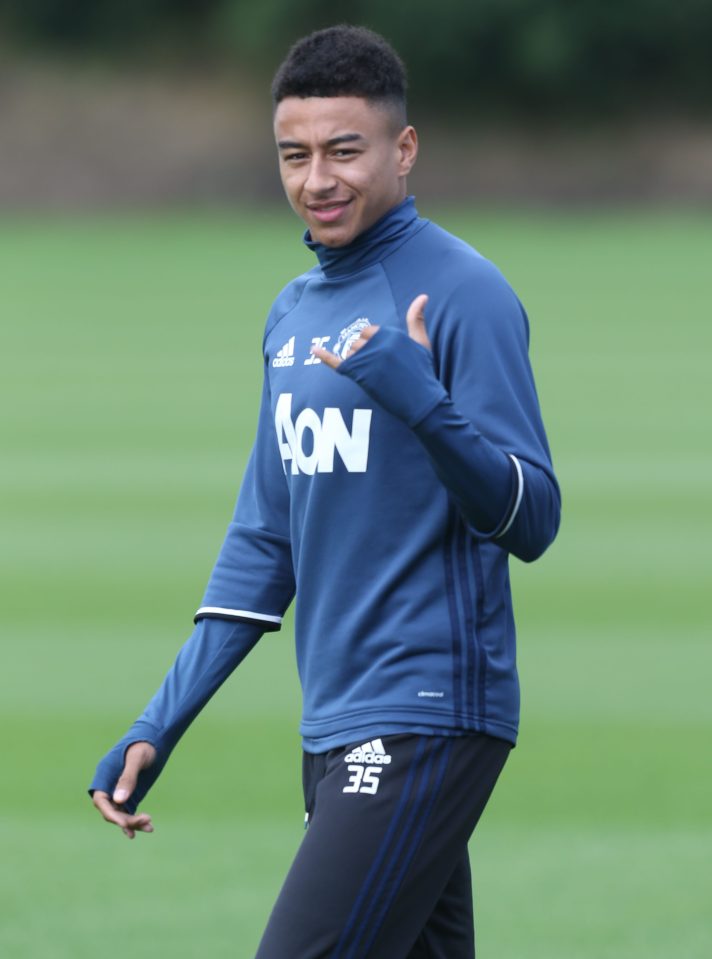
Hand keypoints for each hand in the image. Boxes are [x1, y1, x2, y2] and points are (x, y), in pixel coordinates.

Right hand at [92, 741, 156, 838]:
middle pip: (112, 810)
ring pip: (120, 813)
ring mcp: (118, 791)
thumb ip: (128, 778)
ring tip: (150, 827)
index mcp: (104, 775)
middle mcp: (108, 785)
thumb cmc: (143, 745)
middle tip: (147, 819)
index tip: (124, 824)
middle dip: (127, 819)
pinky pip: (128, 811)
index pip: (101, 800)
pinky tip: (147, 827)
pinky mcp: (128, 794)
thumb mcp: (137, 759)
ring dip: (132, 822)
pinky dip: (136, 820)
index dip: (111, 814)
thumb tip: (118, 800)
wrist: (154, 738)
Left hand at [312, 293, 429, 368]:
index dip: (372, 345)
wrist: (420, 400)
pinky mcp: (359, 374)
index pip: (368, 332)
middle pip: (357, 342)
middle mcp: (377, 343)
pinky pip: (336, 361)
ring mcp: (367, 358)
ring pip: (350, 352)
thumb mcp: (422, 343)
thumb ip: (417, 319)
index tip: (383, 358)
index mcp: (390, 333)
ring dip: (357, 362)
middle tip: (379, 370)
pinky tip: (313, 349)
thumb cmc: (423, 372)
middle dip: (363, 353)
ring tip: (375, 376)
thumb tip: (423, 295)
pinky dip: (324, 356)